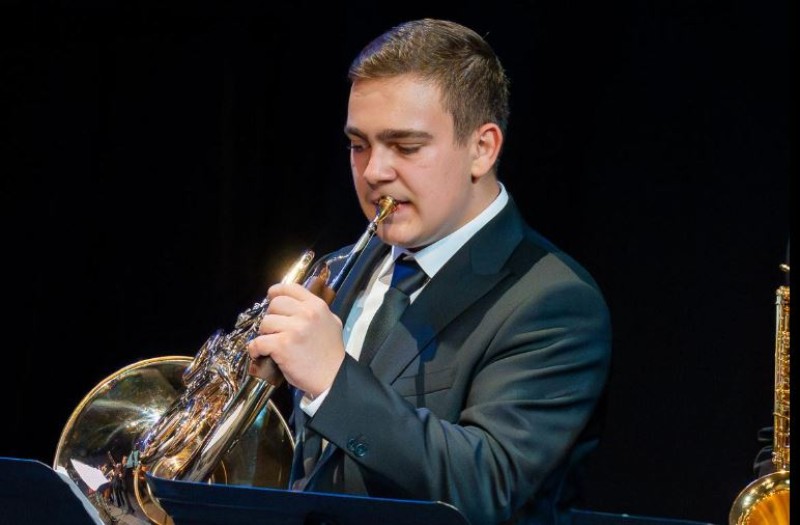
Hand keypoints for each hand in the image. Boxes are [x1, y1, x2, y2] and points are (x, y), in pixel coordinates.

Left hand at [247, 282, 345, 396]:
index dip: (277, 291)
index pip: (291, 288)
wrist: (333, 377)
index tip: (271, 296)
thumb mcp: (331, 323)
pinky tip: (260, 354)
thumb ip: (316, 311)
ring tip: (271, 343)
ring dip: (264, 334)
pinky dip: (255, 349)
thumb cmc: (331, 353)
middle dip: (271, 316)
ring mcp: (294, 329)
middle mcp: (306, 313)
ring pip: (265, 323)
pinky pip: (258, 342)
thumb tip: (297, 305)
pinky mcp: (282, 345)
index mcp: (317, 306)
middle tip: (274, 329)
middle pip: (275, 304)